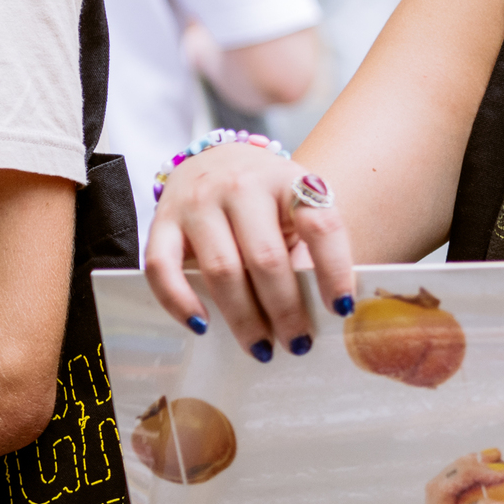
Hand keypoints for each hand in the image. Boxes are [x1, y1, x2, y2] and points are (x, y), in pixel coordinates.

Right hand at [137, 139, 354, 360]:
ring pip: (221, 269)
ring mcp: (198, 201)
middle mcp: (242, 186)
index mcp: (288, 181)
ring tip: (261, 347)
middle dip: (285, 309)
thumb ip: (310, 245)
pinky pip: (163, 268)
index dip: (335, 269)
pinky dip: (180, 302)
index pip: (320, 225)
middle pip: (266, 258)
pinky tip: (202, 325)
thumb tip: (327, 311)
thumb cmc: (266, 197)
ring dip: (243, 317)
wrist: (217, 156)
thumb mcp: (297, 205)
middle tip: (297, 343)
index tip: (341, 308)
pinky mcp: (162, 219)